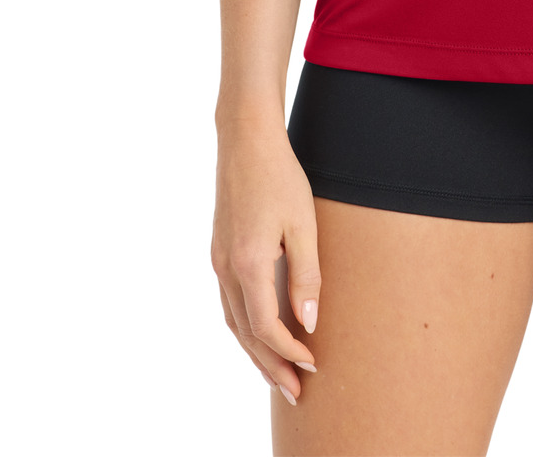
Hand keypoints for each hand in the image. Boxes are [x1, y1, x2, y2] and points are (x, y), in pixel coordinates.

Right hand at [211, 119, 321, 403]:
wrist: (245, 140)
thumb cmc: (280, 176)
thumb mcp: (304, 223)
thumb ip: (306, 274)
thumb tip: (308, 321)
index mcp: (247, 264)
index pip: (266, 327)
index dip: (289, 352)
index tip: (313, 365)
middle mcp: (226, 268)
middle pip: (246, 334)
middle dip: (270, 366)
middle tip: (295, 392)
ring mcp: (218, 260)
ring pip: (233, 322)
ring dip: (255, 352)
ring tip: (278, 374)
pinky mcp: (219, 251)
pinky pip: (229, 303)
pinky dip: (245, 327)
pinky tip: (260, 333)